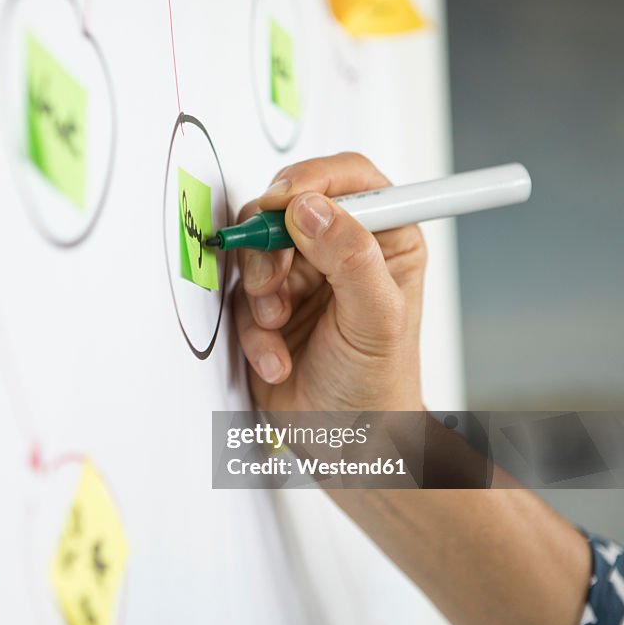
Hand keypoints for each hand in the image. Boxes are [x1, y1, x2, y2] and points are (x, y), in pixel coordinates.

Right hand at [234, 152, 425, 410]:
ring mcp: (301, 278)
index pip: (350, 179)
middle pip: (288, 209)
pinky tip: (276, 359)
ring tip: (277, 326)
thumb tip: (310, 208)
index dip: (312, 180)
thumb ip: (350, 257)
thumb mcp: (376, 319)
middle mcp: (340, 251)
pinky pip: (240, 298)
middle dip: (271, 247)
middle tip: (273, 284)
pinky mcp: (268, 307)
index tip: (283, 202)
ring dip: (259, 293)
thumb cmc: (377, 387)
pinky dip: (252, 331)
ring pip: (256, 251)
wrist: (344, 445)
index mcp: (384, 240)